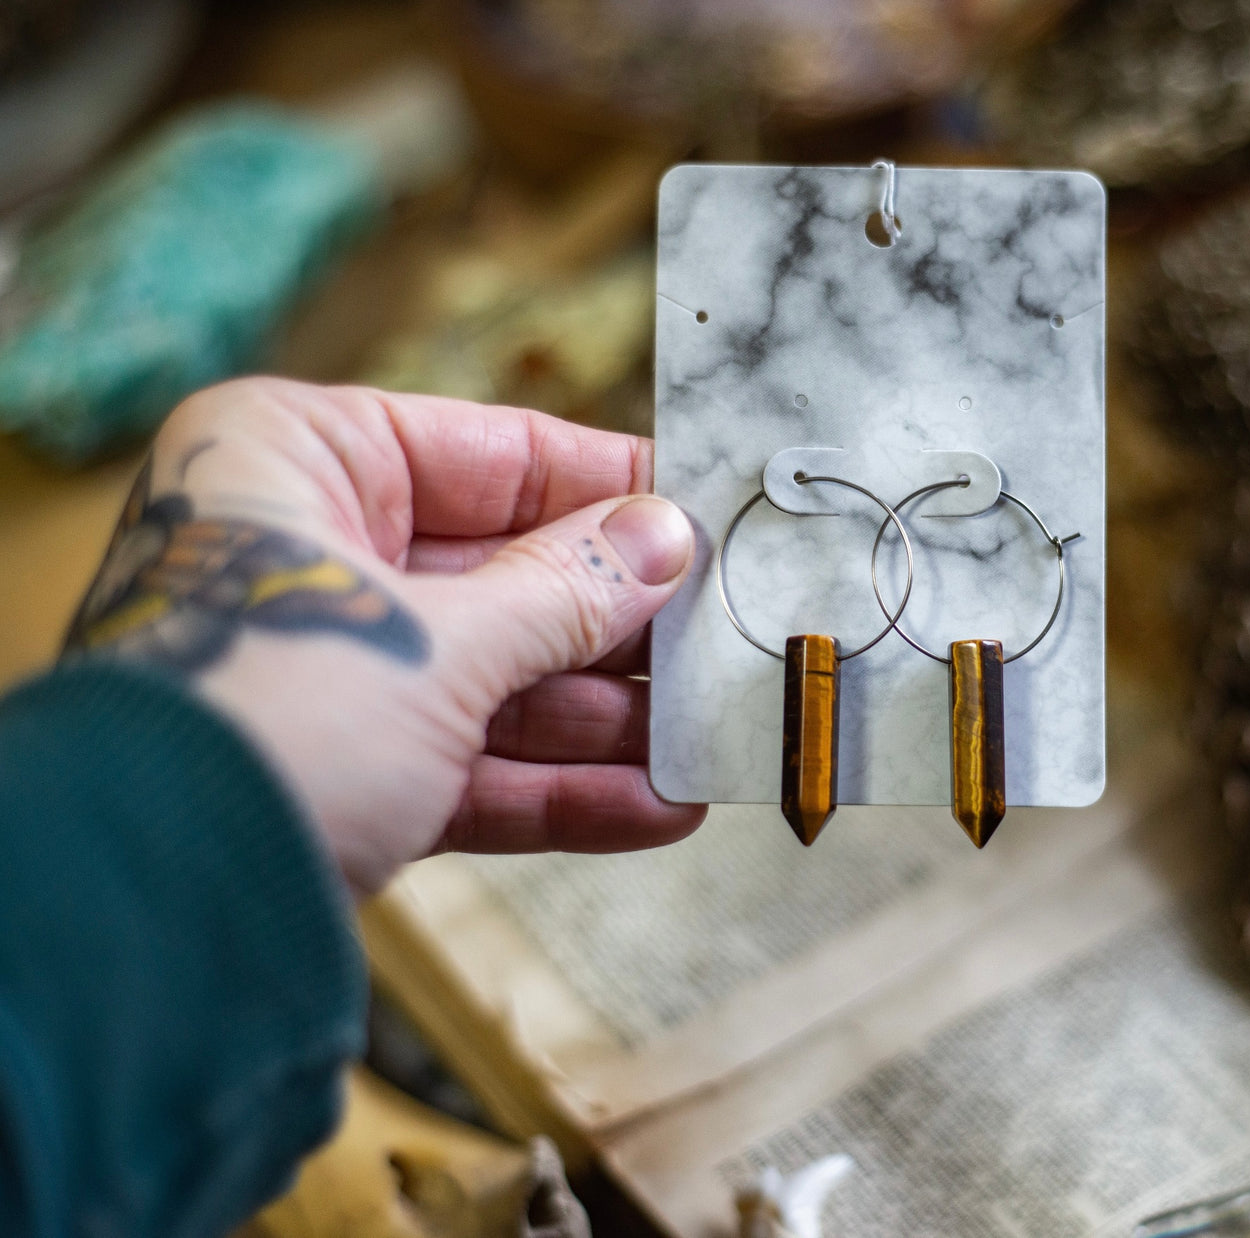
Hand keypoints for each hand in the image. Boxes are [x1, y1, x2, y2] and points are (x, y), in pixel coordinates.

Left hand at [63, 378, 704, 892]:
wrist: (144, 918)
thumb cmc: (259, 718)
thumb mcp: (435, 641)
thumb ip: (562, 591)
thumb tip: (667, 538)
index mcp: (297, 462)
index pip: (492, 454)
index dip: (609, 486)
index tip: (706, 509)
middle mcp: (307, 556)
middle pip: (507, 576)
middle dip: (619, 624)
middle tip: (726, 635)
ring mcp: (329, 671)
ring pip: (499, 680)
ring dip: (609, 721)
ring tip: (713, 733)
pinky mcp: (347, 775)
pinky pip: (475, 766)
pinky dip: (562, 791)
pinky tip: (661, 806)